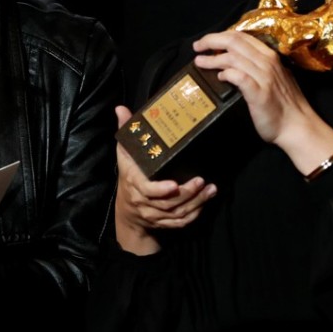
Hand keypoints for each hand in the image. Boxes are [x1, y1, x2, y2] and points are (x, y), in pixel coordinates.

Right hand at [113, 106, 215, 254]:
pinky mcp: (164, 223)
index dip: (161, 190)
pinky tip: (205, 202)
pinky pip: (180, 223)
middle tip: (202, 181)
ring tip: (211, 189)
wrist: (126, 210)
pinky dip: (194, 215)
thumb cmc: (128, 176)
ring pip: (177, 213)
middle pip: (168, 203)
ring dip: (196, 203)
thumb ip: (126, 131)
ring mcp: (155, 215)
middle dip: (187, 193)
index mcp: (135, 184)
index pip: (147, 190)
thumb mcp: (124, 153)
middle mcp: (144, 202)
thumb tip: (121, 109)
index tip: (175, 184)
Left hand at [192, 30, 312, 145]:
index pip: (241, 36)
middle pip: (234, 41)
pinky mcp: (259, 93)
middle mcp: (267, 62)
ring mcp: (264, 77)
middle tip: (197, 47)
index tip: (206, 42)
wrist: (298, 126)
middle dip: (211, 41)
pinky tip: (219, 77)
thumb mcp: (273, 77)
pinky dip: (226, 73)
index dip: (220, 36)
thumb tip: (232, 60)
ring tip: (200, 62)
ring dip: (213, 58)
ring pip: (233, 57)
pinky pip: (239, 76)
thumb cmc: (284, 104)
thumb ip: (257, 66)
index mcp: (270, 56)